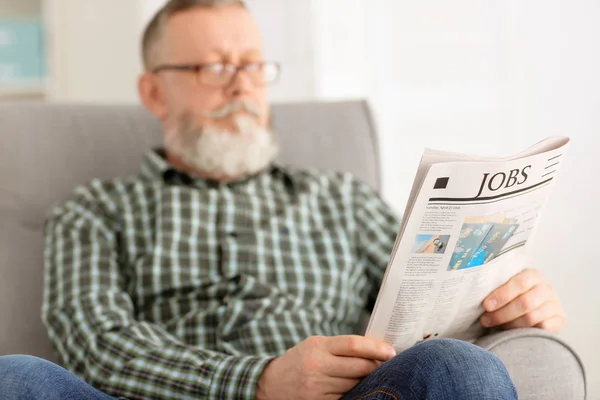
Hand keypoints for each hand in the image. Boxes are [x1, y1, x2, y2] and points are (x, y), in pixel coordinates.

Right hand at [255, 335, 395, 399]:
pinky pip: (346, 398)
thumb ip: (339, 347)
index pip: (353, 345)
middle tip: (388, 365)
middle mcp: (317, 366)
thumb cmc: (298, 361)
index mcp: (318, 346)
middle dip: (377, 366)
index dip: (376, 348)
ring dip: (368, 381)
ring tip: (373, 376)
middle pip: (358, 367)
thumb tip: (373, 348)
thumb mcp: (314, 345)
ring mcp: (318, 387)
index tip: (391, 351)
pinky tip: (359, 389)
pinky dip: (355, 393)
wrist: (270, 384)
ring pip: (355, 384)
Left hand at [480, 269, 566, 332]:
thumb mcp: (507, 287)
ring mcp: (555, 304)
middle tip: (485, 320)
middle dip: (502, 314)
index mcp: (533, 275)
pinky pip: (543, 329)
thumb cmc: (514, 297)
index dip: (501, 295)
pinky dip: (525, 332)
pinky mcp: (560, 320)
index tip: (485, 305)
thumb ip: (498, 287)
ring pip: (531, 318)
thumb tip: (476, 294)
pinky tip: (512, 333)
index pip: (518, 283)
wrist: (536, 307)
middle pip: (525, 303)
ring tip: (496, 327)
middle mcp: (546, 288)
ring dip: (510, 325)